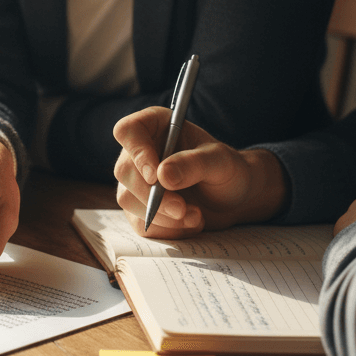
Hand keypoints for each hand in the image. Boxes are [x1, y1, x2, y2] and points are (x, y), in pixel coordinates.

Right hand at [113, 107, 287, 238]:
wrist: (232, 198)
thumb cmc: (227, 170)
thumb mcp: (220, 162)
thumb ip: (194, 163)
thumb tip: (162, 176)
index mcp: (155, 126)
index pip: (127, 131)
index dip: (137, 152)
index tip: (156, 177)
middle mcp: (139, 151)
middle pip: (124, 171)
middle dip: (152, 196)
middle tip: (182, 208)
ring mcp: (136, 180)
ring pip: (128, 199)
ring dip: (162, 216)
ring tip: (196, 216)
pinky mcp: (139, 207)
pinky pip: (139, 222)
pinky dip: (166, 229)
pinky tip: (189, 223)